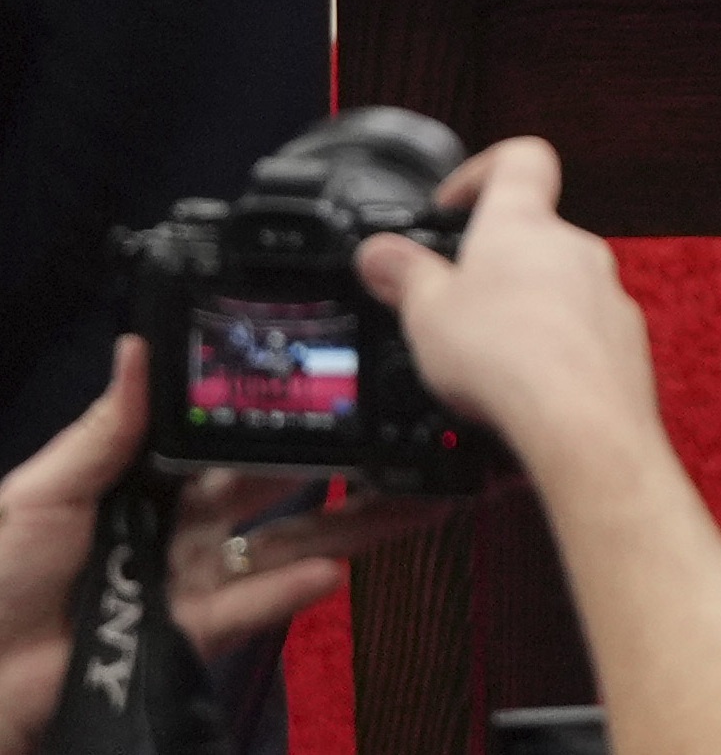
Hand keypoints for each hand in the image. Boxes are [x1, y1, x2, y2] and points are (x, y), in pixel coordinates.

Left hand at [0, 341, 441, 754]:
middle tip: (404, 430)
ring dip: (357, 524)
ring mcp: (200, 578)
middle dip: (347, 461)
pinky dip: (293, 590)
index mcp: (155, 480)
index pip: (236, 437)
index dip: (288, 411)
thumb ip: (107, 428)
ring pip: (293, 544)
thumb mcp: (45, 489)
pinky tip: (334, 571)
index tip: (341, 377)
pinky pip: (256, 605)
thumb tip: (139, 345)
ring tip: (415, 500)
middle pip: (283, 488)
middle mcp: (189, 524)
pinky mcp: (198, 633)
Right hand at [355, 139, 656, 464]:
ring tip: (482, 354)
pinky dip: (552, 346)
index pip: (520, 158)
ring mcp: (605, 290)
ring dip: (522, 308)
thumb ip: (403, 275)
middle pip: (533, 233)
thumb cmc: (504, 356)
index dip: (482, 171)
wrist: (579, 418)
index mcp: (522, 223)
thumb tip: (378, 253)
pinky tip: (523, 384)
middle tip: (452, 302)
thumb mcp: (425, 313)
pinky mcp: (622, 337)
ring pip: (559, 284)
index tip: (451, 205)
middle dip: (491, 263)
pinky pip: (582, 328)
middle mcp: (573, 246)